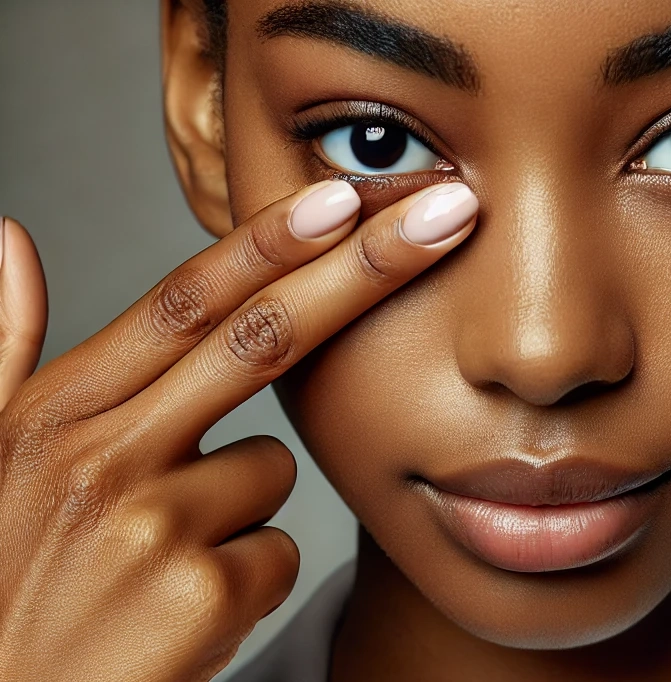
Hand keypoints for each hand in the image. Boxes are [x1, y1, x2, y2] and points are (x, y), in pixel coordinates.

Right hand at [0, 180, 477, 681]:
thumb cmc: (8, 581)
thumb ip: (5, 347)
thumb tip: (11, 236)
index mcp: (57, 413)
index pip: (183, 302)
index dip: (269, 241)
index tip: (345, 193)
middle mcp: (101, 454)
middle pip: (263, 338)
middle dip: (369, 267)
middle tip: (450, 212)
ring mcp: (152, 525)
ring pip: (275, 467)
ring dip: (242, 504)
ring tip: (164, 558)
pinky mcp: (200, 595)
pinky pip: (278, 551)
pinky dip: (247, 575)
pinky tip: (183, 611)